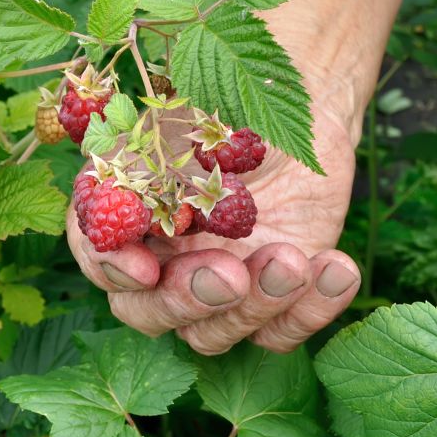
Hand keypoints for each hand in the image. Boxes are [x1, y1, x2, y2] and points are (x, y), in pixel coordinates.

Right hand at [65, 106, 359, 355]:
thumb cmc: (234, 104)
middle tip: (230, 274)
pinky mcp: (273, 299)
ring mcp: (218, 287)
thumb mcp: (189, 121)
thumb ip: (153, 165)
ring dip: (254, 304)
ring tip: (293, 260)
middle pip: (149, 314)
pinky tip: (337, 269)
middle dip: (187, 299)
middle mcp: (165, 261)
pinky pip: (281, 334)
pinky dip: (311, 310)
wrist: (304, 101)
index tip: (145, 267)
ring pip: (214, 335)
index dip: (114, 268)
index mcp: (129, 214)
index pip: (99, 256)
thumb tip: (129, 211)